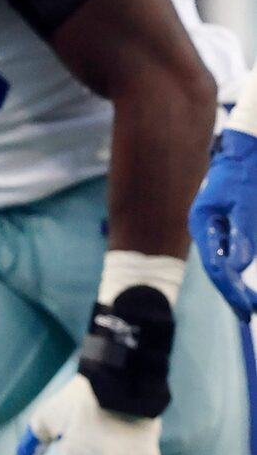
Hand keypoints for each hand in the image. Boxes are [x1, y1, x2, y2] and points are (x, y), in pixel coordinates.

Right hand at [192, 128, 256, 318]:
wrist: (250, 144)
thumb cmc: (247, 172)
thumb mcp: (247, 203)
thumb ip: (243, 237)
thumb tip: (237, 268)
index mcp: (203, 224)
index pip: (216, 266)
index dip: (231, 290)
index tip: (246, 310)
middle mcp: (208, 227)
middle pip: (219, 266)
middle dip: (235, 289)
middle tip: (248, 310)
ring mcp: (219, 223)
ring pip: (229, 258)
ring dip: (240, 278)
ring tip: (250, 297)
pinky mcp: (231, 220)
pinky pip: (236, 246)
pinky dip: (242, 258)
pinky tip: (250, 274)